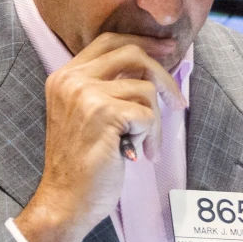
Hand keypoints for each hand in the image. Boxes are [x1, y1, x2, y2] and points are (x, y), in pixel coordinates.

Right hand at [15, 33, 184, 241]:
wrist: (65, 201)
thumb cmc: (81, 166)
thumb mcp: (85, 116)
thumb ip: (106, 89)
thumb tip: (150, 70)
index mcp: (64, 76)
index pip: (109, 40)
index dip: (142, 42)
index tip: (166, 50)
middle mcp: (72, 80)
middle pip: (131, 53)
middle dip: (163, 74)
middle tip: (177, 99)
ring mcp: (86, 95)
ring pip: (145, 89)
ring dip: (155, 121)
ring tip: (146, 145)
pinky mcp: (104, 114)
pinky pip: (148, 115)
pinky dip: (151, 136)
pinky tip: (141, 154)